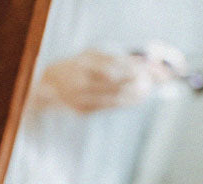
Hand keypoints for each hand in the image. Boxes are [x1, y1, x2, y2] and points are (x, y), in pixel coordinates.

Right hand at [34, 49, 170, 112]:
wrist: (50, 84)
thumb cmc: (81, 67)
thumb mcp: (98, 56)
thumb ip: (122, 58)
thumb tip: (152, 63)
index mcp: (85, 60)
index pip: (116, 64)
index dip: (136, 68)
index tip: (149, 70)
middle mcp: (80, 77)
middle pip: (116, 81)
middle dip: (137, 83)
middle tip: (150, 83)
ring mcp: (79, 95)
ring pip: (114, 97)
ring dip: (134, 96)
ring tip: (145, 92)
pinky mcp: (81, 109)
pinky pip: (108, 107)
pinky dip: (124, 103)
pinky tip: (134, 99)